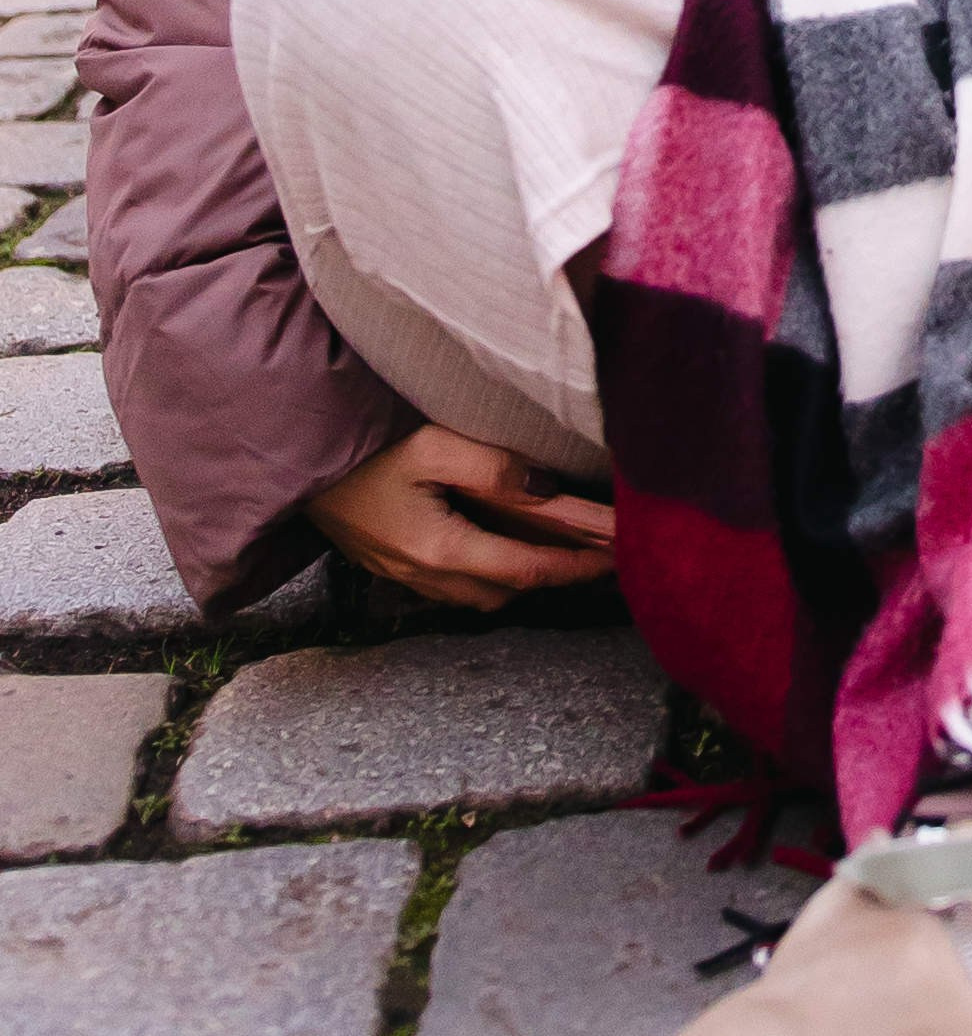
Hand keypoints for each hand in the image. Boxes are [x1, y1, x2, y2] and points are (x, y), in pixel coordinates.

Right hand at [304, 427, 615, 613]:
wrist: (288, 460)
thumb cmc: (359, 449)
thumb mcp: (431, 445)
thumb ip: (494, 468)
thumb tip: (546, 485)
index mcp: (440, 549)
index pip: (529, 567)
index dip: (579, 563)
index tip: (619, 554)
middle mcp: (424, 574)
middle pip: (509, 587)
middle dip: (558, 573)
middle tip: (602, 551)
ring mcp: (404, 573)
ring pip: (482, 590)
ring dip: (524, 574)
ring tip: (565, 549)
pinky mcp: (391, 561)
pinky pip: (455, 580)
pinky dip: (491, 567)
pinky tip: (503, 543)